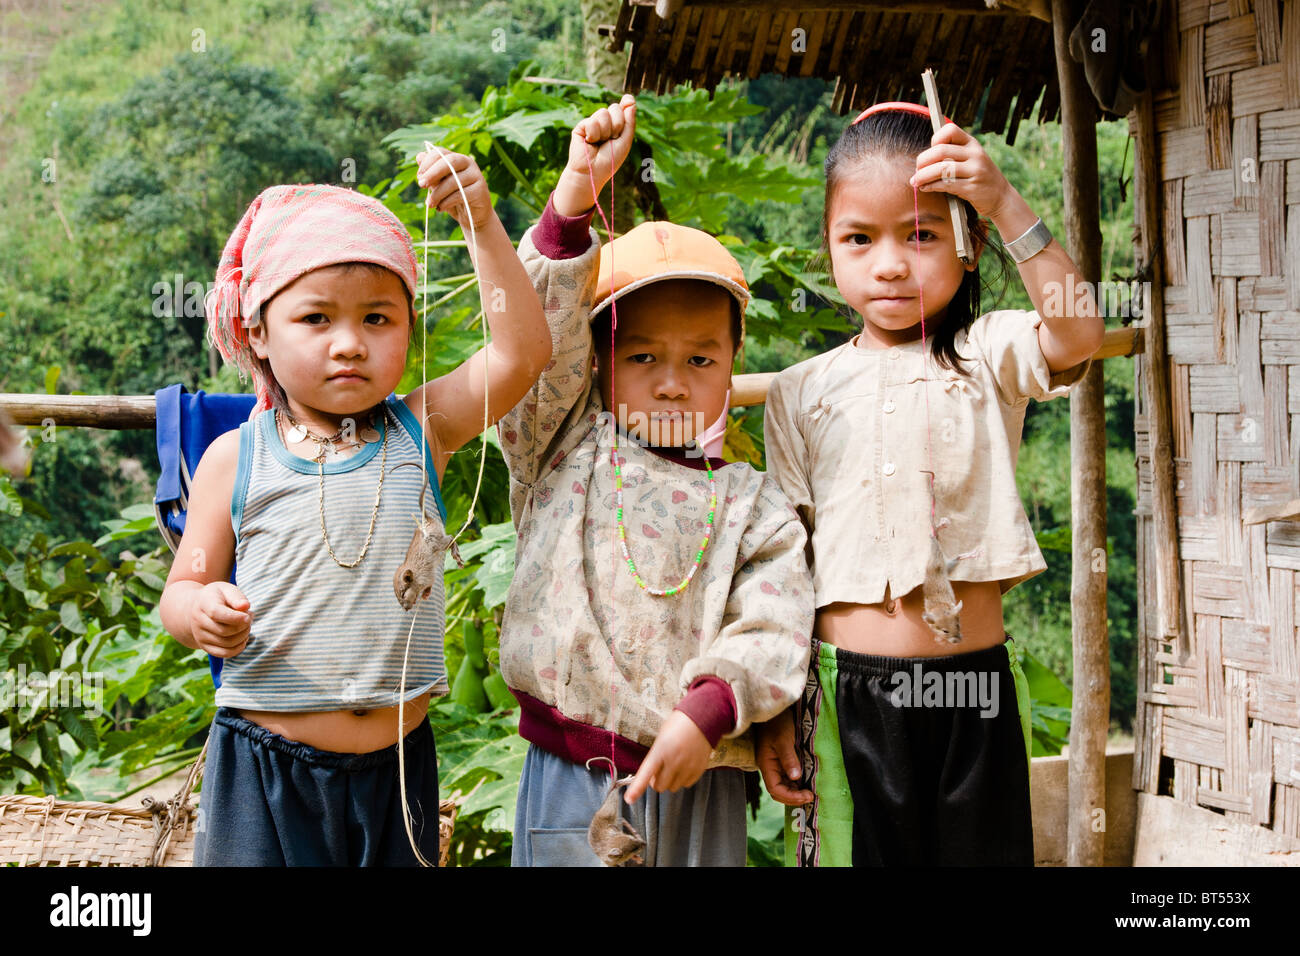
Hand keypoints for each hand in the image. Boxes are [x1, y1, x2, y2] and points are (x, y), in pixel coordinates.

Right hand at [188, 581, 251, 658]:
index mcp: (203, 604)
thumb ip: (237, 597)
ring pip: (226, 643)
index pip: (217, 614)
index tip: (248, 616)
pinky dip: (238, 648)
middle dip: (243, 626)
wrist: (200, 607)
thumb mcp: (227, 589)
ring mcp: (200, 635)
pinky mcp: (204, 646)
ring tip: (247, 626)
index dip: (235, 617)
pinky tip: (243, 638)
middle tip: (249, 618)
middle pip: (223, 631)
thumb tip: (245, 606)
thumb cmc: (219, 597)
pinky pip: (223, 653)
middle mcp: (198, 621)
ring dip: (243, 636)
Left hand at [416, 148, 494, 231]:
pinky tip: (440, 208)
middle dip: (432, 173)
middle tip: (421, 185)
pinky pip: (461, 194)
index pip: (441, 152)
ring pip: (454, 181)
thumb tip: (419, 156)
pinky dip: (447, 202)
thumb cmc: (453, 199)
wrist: (472, 217)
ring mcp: (476, 175)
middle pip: (450, 161)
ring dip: (438, 193)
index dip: (427, 162)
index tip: (419, 176)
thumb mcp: (439, 185)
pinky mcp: (481, 190)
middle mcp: (468, 163)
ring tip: (430, 204)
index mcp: (456, 158)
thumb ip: (430, 173)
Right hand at [553, 94, 636, 217]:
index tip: (628, 103)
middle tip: (611, 139)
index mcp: (616, 125)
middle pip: (614, 108)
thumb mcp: (625, 140)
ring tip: (600, 143)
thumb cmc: (609, 160)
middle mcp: (605, 123)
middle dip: (616, 125)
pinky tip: (590, 142)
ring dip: (605, 132)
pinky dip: (594, 134)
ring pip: (603, 113)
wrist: (592, 172)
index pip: (623, 108)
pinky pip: (592, 121)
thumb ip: (629, 121)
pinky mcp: (581, 126)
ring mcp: (592, 124)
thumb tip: (630, 98)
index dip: (626, 106)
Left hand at [624, 709, 711, 803]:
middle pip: (660, 786)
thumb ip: (655, 757)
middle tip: (659, 771)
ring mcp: (687, 766)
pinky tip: (684, 765)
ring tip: (674, 766)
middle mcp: (674, 761)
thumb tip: (652, 777)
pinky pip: (686, 784)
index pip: (645, 774)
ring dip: (670, 781)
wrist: (702, 718)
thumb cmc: (677, 726)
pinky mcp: (698, 770)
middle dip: (657, 781)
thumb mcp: (661, 738)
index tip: (629, 799)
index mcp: (660, 750)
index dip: (636, 789)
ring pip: (673, 787)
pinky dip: (683, 779)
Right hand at [755, 706, 811, 805]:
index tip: (807, 796)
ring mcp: (776, 764)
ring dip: (796, 791)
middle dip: (794, 797)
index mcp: (766, 764)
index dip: (790, 797)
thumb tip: (796, 777)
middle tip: (811, 796)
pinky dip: (798, 783)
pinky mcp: (783, 759)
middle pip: (779, 791)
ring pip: (784, 785)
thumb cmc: (777, 721)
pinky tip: (808, 781)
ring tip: (811, 792)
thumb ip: (789, 759)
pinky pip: (789, 777)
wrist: (776, 708)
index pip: (775, 790)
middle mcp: (770, 767)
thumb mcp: (783, 739)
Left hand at [907, 122, 1015, 222]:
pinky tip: (925, 188)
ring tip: (916, 182)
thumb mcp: (971, 159)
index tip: (930, 152)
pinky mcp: (972, 187)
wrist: (1001, 197)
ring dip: (923, 176)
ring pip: (941, 169)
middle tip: (916, 170)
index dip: (935, 139)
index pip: (950, 130)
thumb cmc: (978, 178)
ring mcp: (975, 170)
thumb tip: (921, 160)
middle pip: (940, 151)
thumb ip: (952, 155)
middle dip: (923, 161)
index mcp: (972, 143)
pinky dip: (931, 186)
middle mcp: (975, 154)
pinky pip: (945, 185)